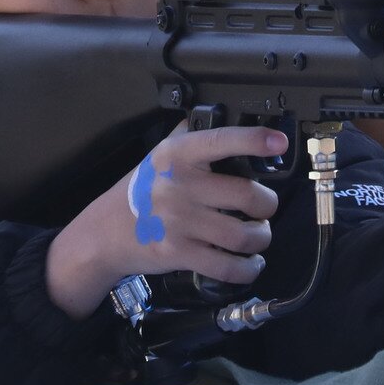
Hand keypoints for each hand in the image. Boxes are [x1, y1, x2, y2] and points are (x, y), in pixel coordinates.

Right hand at [45, 121, 282, 318]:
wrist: (104, 232)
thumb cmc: (140, 190)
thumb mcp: (159, 154)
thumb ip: (190, 136)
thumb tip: (225, 115)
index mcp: (178, 155)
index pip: (221, 141)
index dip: (253, 140)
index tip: (279, 142)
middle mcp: (180, 186)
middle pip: (247, 195)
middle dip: (268, 205)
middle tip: (264, 208)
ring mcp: (179, 222)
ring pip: (244, 235)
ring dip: (261, 237)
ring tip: (258, 234)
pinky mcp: (180, 254)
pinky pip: (227, 266)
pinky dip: (248, 268)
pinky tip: (250, 262)